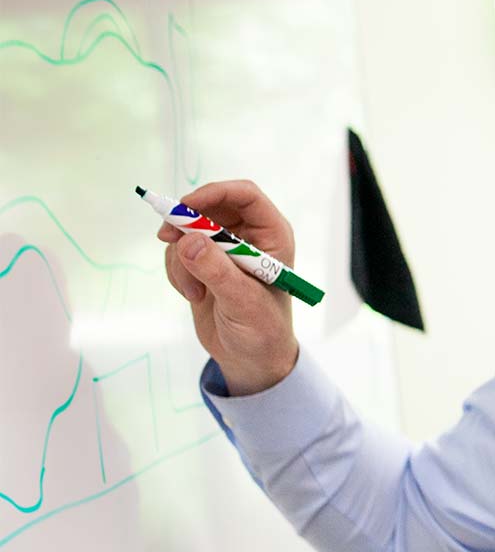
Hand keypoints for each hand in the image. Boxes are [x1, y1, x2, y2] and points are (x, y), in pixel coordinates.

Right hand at [158, 180, 300, 395]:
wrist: (251, 358)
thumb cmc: (262, 330)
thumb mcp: (242, 302)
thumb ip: (216, 271)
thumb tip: (188, 241)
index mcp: (272, 235)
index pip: (245, 195)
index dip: (214, 193)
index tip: (184, 207)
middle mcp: (249, 236)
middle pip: (209, 206)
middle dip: (185, 223)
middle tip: (165, 237)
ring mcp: (224, 249)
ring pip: (188, 231)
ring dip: (181, 259)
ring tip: (195, 292)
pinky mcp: (203, 263)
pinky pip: (178, 252)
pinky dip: (177, 272)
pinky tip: (193, 295)